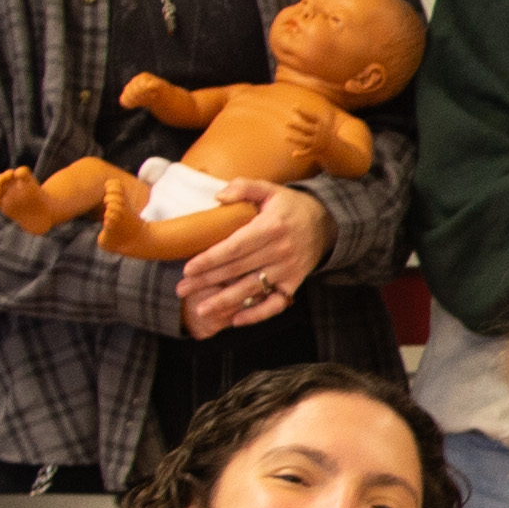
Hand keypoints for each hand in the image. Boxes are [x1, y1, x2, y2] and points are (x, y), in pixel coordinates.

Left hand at [178, 186, 329, 337]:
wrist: (327, 223)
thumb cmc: (290, 206)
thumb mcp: (270, 189)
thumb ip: (244, 187)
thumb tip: (217, 197)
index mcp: (271, 227)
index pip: (235, 247)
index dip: (211, 259)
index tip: (188, 268)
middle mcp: (280, 251)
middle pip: (238, 270)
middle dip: (207, 281)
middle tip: (182, 289)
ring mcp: (288, 270)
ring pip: (252, 289)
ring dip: (225, 302)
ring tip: (201, 310)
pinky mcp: (294, 284)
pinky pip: (275, 304)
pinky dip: (257, 314)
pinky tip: (236, 320)